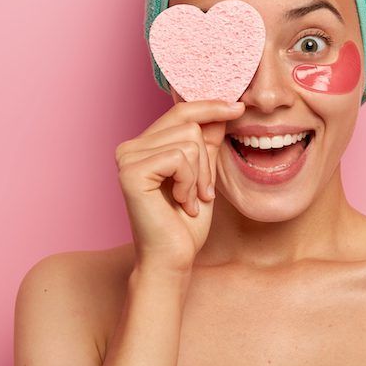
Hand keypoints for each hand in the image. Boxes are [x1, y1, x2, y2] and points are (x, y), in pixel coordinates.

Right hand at [114, 99, 244, 272]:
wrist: (172, 258)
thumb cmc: (185, 223)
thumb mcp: (203, 174)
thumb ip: (207, 142)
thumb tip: (223, 108)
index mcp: (143, 145)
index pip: (181, 111)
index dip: (211, 107)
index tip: (239, 107)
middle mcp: (130, 146)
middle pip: (189, 124)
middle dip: (206, 161)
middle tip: (202, 193)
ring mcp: (127, 157)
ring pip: (188, 141)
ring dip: (198, 176)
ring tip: (188, 200)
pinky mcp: (131, 171)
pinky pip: (180, 158)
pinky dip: (189, 182)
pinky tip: (180, 203)